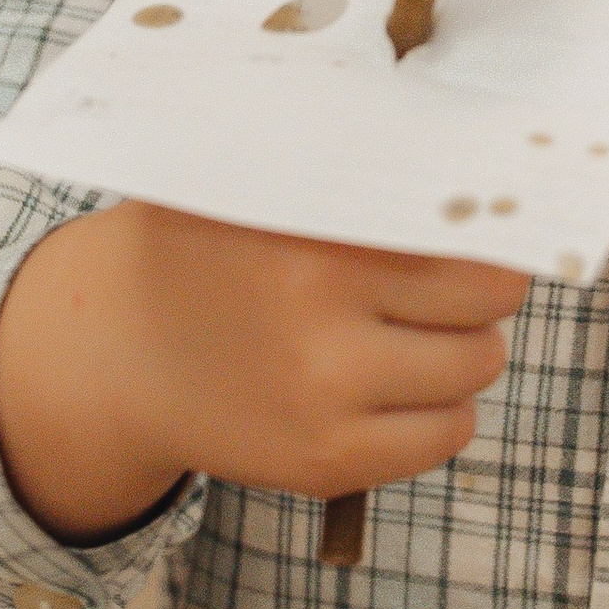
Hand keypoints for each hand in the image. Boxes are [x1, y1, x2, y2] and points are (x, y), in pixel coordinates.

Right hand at [0, 199, 527, 539]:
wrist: (115, 351)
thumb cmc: (207, 245)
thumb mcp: (257, 179)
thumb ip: (348, 159)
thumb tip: (473, 143)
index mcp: (315, 245)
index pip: (471, 241)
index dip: (493, 228)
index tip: (489, 219)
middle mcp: (322, 328)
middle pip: (489, 303)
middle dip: (481, 284)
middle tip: (444, 271)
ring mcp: (326, 404)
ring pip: (476, 368)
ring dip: (463, 344)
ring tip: (408, 321)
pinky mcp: (326, 464)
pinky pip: (446, 435)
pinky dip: (440, 406)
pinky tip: (393, 377)